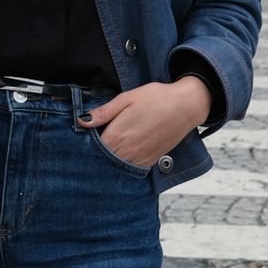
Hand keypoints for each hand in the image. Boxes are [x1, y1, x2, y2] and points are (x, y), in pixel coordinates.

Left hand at [82, 78, 211, 166]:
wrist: (186, 106)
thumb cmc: (156, 98)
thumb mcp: (127, 99)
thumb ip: (104, 112)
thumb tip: (81, 120)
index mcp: (116, 136)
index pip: (92, 149)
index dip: (85, 146)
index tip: (82, 140)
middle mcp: (126, 151)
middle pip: (102, 161)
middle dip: (95, 156)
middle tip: (91, 147)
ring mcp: (139, 158)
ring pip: (116, 168)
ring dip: (109, 162)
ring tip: (106, 152)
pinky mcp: (150, 160)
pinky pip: (132, 169)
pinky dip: (124, 165)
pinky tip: (123, 155)